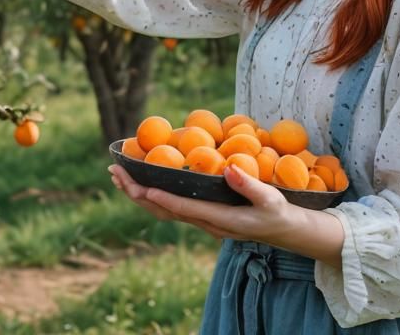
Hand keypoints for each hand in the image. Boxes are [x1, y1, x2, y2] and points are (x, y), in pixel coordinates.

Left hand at [107, 163, 295, 244]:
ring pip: (162, 209)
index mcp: (220, 219)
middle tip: (115, 173)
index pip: (184, 209)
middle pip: (163, 210)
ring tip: (117, 175)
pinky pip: (170, 206)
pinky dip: (152, 193)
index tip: (142, 186)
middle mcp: (205, 222)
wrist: (284, 231)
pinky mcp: (202, 215)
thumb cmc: (278, 212)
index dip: (163, 198)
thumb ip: (249, 185)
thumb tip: (229, 168)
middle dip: (137, 192)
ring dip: (138, 193)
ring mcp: (202, 220)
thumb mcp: (269, 198)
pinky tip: (142, 181)